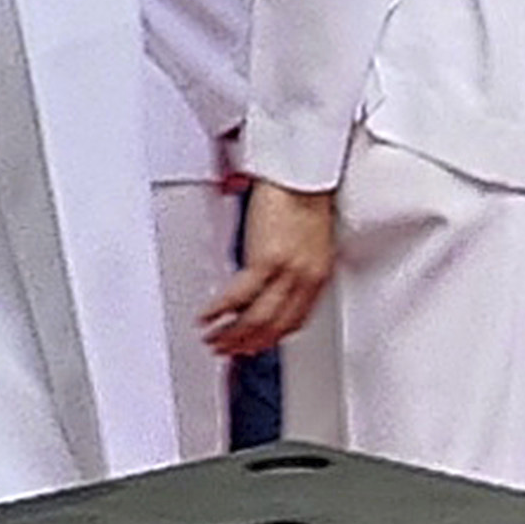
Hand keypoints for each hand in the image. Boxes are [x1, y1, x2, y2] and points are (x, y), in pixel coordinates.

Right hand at [207, 180, 335, 354]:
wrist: (303, 172)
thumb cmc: (305, 197)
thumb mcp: (309, 241)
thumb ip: (295, 269)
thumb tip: (273, 288)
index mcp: (318, 273)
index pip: (296, 320)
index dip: (272, 338)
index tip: (255, 345)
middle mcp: (306, 276)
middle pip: (274, 326)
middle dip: (247, 344)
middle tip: (226, 351)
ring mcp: (288, 271)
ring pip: (256, 319)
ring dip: (230, 335)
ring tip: (212, 340)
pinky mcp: (267, 260)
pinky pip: (238, 297)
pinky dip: (219, 312)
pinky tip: (206, 317)